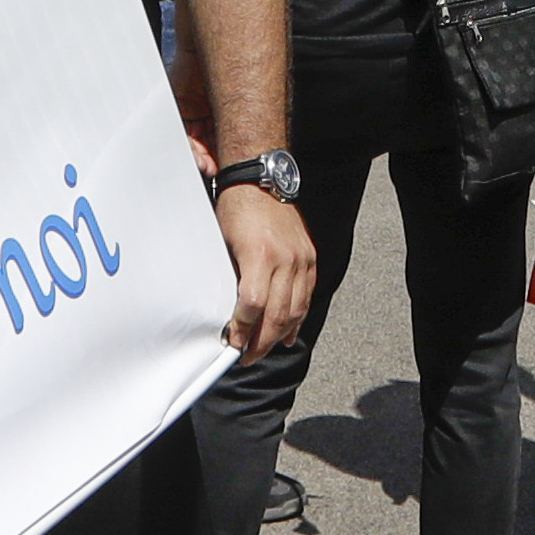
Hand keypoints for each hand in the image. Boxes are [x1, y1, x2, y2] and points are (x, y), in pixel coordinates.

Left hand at [214, 183, 315, 359]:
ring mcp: (301, 258)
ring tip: (265, 348)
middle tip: (248, 356)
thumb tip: (229, 311)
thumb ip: (232, 277)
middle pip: (277, 314)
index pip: (253, 305)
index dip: (243, 329)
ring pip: (295, 310)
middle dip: (261, 341)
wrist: (260, 178)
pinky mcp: (309, 257)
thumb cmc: (236, 207)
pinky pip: (306, 295)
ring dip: (280, 334)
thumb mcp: (225, 242)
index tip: (233, 343)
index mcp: (259, 254)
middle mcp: (284, 259)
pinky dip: (298, 317)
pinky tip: (288, 332)